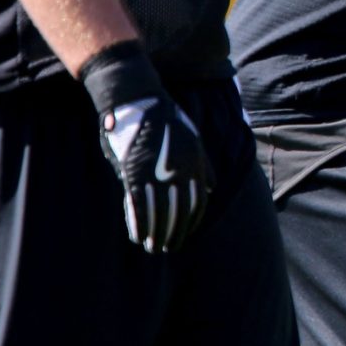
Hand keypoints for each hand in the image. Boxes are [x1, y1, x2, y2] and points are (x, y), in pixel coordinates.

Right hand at [79, 41, 214, 252]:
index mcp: (194, 162)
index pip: (197, 201)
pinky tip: (138, 236)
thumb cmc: (164, 118)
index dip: (191, 221)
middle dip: (175, 232)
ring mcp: (156, 171)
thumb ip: (202, 165)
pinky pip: (138, 204)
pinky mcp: (134, 171)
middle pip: (180, 211)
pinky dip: (139, 223)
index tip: (185, 234)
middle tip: (168, 248)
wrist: (138, 98)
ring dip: (157, 233)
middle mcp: (179, 169)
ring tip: (154, 248)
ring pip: (159, 211)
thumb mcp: (192, 138)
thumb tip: (211, 187)